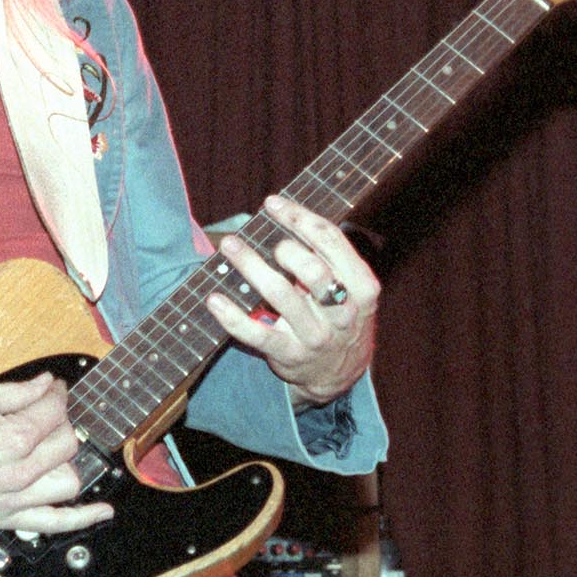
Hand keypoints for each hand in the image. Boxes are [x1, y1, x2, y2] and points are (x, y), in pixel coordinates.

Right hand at [0, 374, 113, 532]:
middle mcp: (16, 474)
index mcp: (8, 439)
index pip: (53, 413)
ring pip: (69, 481)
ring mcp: (12, 501)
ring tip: (53, 450)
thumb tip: (45, 385)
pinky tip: (101, 511)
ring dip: (66, 462)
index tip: (53, 388)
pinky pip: (54, 524)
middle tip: (46, 415)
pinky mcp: (4, 520)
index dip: (57, 394)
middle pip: (66, 445)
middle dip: (60, 423)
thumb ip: (15, 393)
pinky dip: (82, 519)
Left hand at [203, 195, 378, 406]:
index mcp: (361, 286)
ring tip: (230, 245)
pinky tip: (214, 299)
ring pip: (281, 294)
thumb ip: (328, 255)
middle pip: (312, 269)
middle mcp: (343, 312)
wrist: (340, 373)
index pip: (331, 241)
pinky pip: (256, 334)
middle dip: (285, 248)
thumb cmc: (338, 315)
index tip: (273, 203)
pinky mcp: (289, 355)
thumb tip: (284, 212)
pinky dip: (232, 316)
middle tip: (268, 242)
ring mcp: (315, 336)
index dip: (299, 217)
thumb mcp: (350, 287)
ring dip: (251, 265)